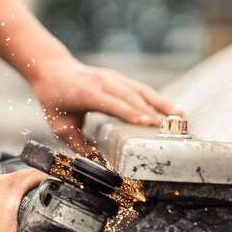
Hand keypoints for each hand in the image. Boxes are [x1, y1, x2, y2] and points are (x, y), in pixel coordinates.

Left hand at [30, 54, 177, 155]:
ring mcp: (112, 78)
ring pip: (139, 91)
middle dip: (151, 112)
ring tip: (179, 119)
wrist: (52, 68)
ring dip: (160, 104)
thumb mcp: (59, 124)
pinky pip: (140, 89)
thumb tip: (97, 162)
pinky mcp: (119, 78)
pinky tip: (170, 109)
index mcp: (86, 92)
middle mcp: (102, 82)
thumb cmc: (55, 98)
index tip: (148, 123)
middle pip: (130, 97)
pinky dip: (156, 99)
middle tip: (170, 129)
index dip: (130, 112)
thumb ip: (77, 143)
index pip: (111, 103)